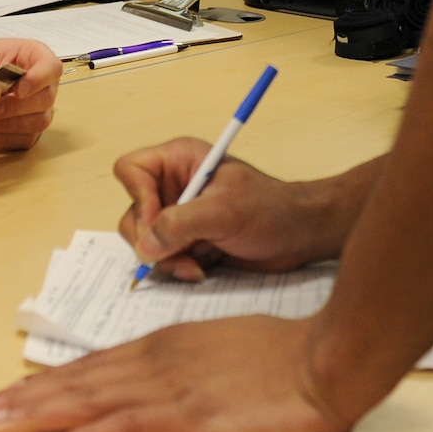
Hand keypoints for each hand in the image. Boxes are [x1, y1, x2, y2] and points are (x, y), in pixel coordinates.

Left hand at [0, 38, 63, 148]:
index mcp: (36, 56)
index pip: (51, 67)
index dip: (39, 80)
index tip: (18, 90)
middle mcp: (44, 83)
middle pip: (46, 99)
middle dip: (16, 108)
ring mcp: (40, 108)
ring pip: (39, 122)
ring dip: (9, 126)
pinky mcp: (31, 128)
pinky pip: (26, 139)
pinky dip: (3, 139)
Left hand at [0, 315, 350, 431]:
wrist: (325, 357)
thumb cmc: (285, 355)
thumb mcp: (224, 350)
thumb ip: (187, 364)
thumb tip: (161, 382)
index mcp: (164, 344)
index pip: (90, 366)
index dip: (43, 382)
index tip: (3, 392)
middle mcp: (155, 359)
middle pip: (74, 381)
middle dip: (18, 399)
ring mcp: (168, 386)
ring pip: (83, 401)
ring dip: (30, 415)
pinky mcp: (187, 414)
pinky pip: (121, 428)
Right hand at [116, 138, 352, 281]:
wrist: (300, 235)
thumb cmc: (272, 210)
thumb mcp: (225, 212)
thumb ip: (180, 224)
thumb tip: (145, 246)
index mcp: (179, 161)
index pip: (131, 170)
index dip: (137, 197)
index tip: (156, 222)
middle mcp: (173, 187)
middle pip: (132, 213)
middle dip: (150, 240)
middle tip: (176, 256)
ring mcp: (179, 216)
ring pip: (145, 242)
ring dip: (165, 260)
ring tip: (195, 267)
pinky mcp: (187, 242)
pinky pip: (163, 259)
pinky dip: (176, 269)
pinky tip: (200, 270)